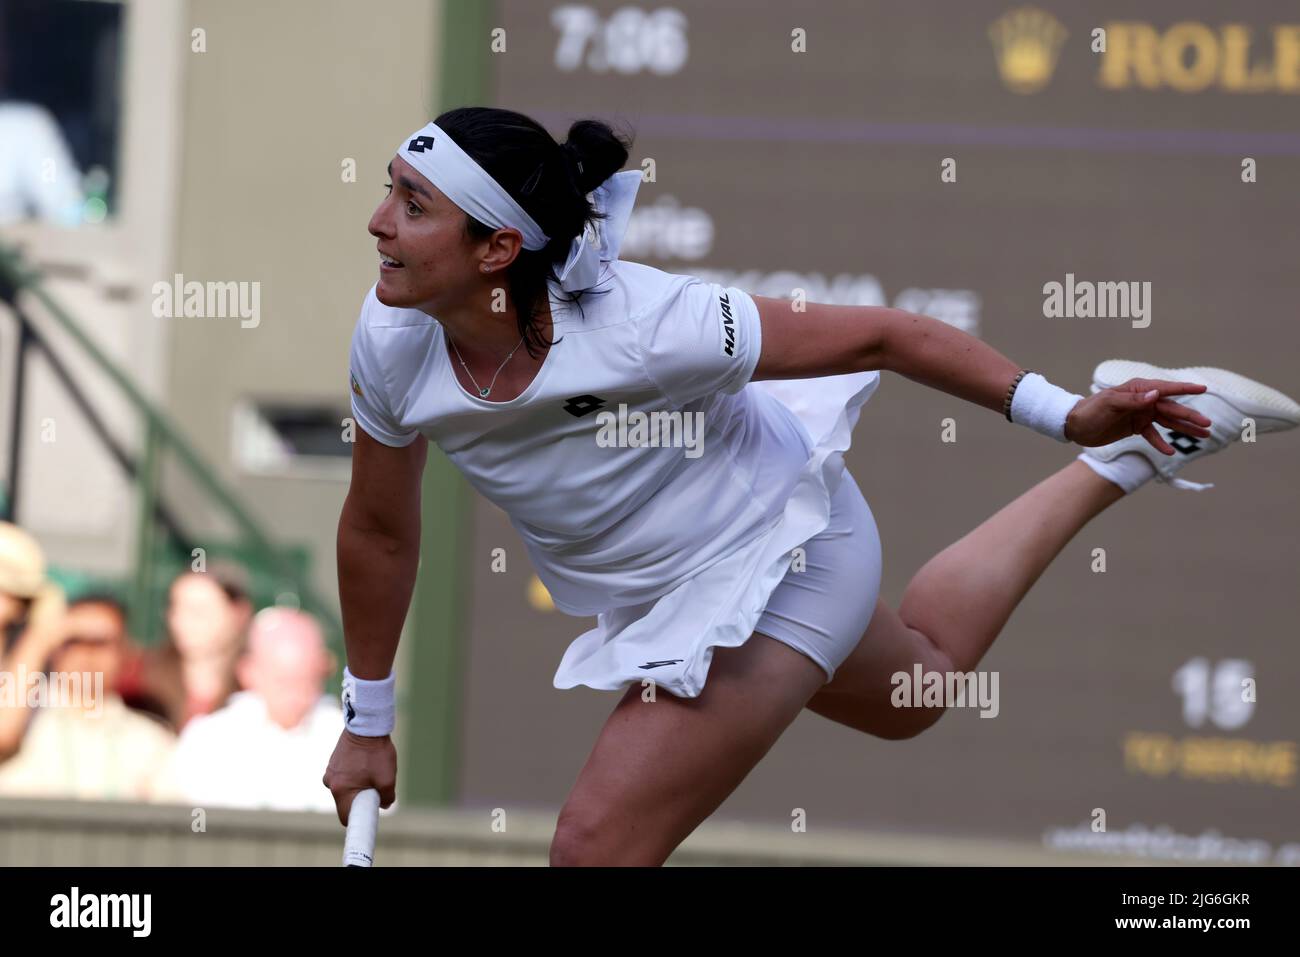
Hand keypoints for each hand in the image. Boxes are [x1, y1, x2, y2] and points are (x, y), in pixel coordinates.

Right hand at [322, 729, 396, 825]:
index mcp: (340, 790)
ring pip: (345, 787)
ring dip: (358, 785)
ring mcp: (330, 770)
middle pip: (346, 801)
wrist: (367, 725)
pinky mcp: (334, 761)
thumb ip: (387, 798)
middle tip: (376, 787)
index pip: (345, 817)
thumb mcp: (388, 779)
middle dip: (361, 799)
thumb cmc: (376, 753)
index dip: (358, 819)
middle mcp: (330, 782)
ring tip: (372, 770)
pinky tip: (366, 762)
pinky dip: (354, 774)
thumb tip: (383, 805)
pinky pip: (344, 775)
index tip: (369, 814)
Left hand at [1065, 377, 1211, 451]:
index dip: (1185, 389)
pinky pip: (1153, 435)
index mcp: (1138, 389)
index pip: (1166, 388)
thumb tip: (1155, 394)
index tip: (1203, 389)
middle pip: (1171, 408)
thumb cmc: (1090, 410)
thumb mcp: (1109, 404)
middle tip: (1207, 424)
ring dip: (1184, 428)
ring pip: (1168, 422)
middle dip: (1190, 416)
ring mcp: (1141, 414)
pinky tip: (1170, 452)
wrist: (1075, 425)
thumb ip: (1132, 401)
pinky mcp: (1136, 427)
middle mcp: (1143, 400)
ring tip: (1204, 435)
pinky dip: (1161, 443)